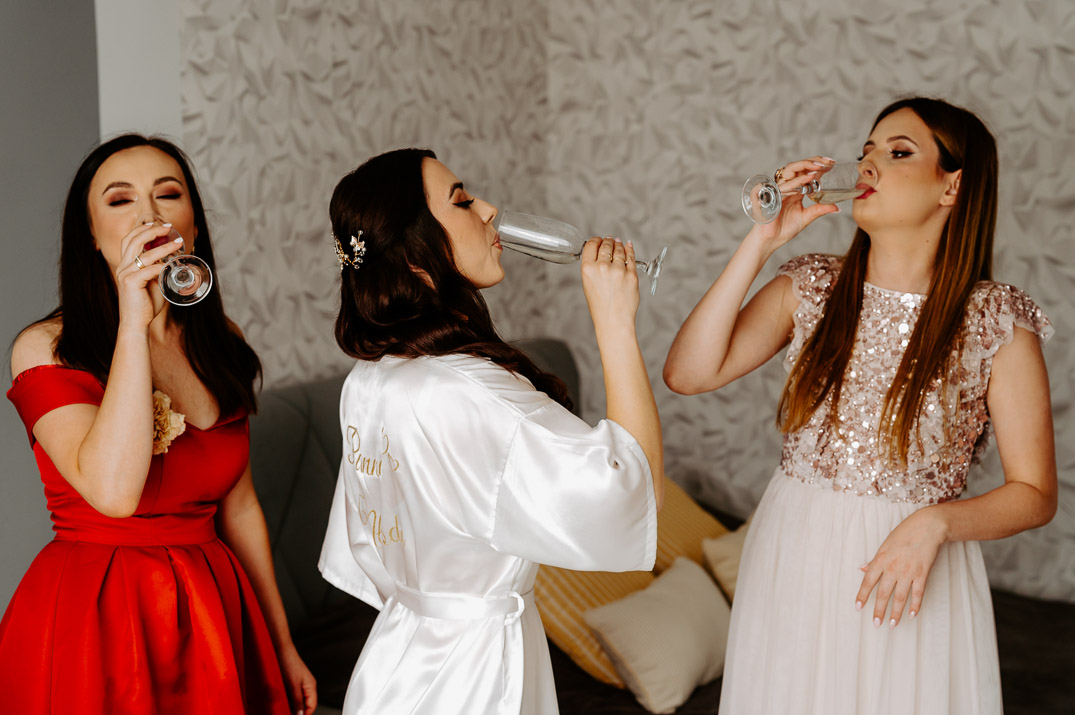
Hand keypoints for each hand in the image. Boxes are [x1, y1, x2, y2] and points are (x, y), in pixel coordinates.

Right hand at [114, 222, 183, 329]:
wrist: (136, 323)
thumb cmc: (146, 304)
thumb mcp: (154, 283)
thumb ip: (160, 272)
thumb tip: (174, 263)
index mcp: (126, 265)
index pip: (130, 240)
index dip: (143, 229)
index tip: (159, 225)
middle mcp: (123, 266)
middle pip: (134, 240)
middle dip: (152, 231)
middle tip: (168, 227)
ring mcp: (125, 273)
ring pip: (144, 253)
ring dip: (163, 246)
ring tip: (178, 243)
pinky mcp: (130, 282)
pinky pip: (148, 269)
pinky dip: (161, 266)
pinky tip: (171, 265)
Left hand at [279, 644, 316, 714]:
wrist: (280, 649)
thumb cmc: (289, 662)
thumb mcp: (293, 685)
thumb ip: (297, 701)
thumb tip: (300, 714)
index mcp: (311, 686)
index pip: (311, 706)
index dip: (304, 714)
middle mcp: (306, 686)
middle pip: (304, 704)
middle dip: (295, 710)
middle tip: (285, 711)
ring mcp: (299, 684)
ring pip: (296, 700)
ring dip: (289, 704)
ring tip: (282, 704)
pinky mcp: (291, 682)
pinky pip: (290, 695)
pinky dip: (285, 698)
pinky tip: (279, 698)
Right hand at [581, 236, 638, 332]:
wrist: (613, 320)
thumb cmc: (600, 306)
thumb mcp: (588, 284)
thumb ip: (593, 268)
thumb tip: (601, 253)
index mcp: (588, 269)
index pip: (591, 245)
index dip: (596, 240)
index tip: (599, 240)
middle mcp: (602, 267)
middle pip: (606, 245)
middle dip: (608, 241)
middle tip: (610, 240)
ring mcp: (619, 270)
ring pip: (619, 250)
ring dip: (619, 245)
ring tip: (619, 243)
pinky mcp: (631, 275)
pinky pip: (631, 257)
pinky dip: (630, 250)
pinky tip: (628, 246)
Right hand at [748, 157, 840, 253]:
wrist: (771, 240)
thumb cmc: (784, 229)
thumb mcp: (807, 217)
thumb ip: (820, 209)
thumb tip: (837, 208)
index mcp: (795, 190)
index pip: (806, 172)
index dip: (817, 165)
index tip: (832, 162)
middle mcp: (788, 187)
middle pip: (799, 166)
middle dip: (813, 160)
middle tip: (828, 161)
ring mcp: (780, 190)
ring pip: (791, 170)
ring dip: (805, 165)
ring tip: (820, 166)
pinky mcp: (774, 197)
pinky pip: (786, 186)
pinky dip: (798, 181)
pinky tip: (809, 178)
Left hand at [855, 507, 946, 627]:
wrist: (926, 527)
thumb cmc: (903, 534)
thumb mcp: (884, 545)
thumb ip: (874, 560)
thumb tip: (862, 569)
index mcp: (880, 560)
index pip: (868, 581)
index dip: (862, 595)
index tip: (857, 607)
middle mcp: (892, 568)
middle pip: (883, 593)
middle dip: (878, 610)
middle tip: (875, 624)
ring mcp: (908, 572)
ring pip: (900, 597)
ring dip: (896, 612)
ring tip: (893, 624)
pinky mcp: (922, 574)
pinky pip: (918, 593)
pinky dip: (915, 605)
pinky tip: (912, 615)